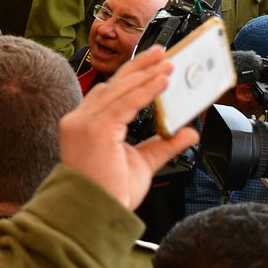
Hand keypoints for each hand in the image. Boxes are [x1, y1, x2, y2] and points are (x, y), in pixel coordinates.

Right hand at [59, 47, 198, 210]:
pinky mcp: (95, 129)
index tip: (152, 66)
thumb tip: (188, 131)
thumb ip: (163, 145)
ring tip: (167, 64)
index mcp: (84, 124)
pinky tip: (162, 82)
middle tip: (162, 53)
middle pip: (113, 83)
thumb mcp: (142, 163)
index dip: (132, 76)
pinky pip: (125, 103)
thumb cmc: (108, 193)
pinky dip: (146, 91)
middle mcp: (79, 119)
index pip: (109, 92)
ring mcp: (84, 123)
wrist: (93, 214)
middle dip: (140, 66)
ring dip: (146, 74)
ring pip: (119, 89)